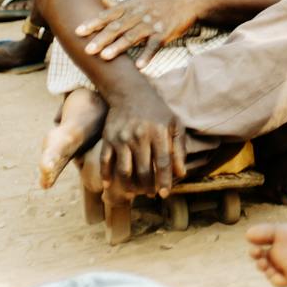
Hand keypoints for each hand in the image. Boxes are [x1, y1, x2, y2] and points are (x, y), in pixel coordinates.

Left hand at [76, 0, 205, 68]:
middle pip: (118, 27)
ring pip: (133, 36)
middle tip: (87, 49)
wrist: (187, 0)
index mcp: (131, 5)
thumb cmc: (159, 0)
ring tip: (105, 57)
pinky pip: (154, 46)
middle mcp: (139, 14)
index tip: (78, 31)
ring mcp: (152, 24)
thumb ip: (119, 4)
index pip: (108, 15)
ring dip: (119, 47)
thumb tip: (100, 1)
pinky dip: (147, 55)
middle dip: (101, 38)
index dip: (93, 23)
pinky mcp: (164, 33)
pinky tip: (138, 66)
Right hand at [99, 81, 184, 197]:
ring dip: (129, 186)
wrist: (130, 92)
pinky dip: (105, 175)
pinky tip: (109, 185)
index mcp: (158, 132)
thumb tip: (181, 173)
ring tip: (134, 192)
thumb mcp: (174, 124)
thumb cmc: (156, 110)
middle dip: (147, 187)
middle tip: (150, 194)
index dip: (164, 180)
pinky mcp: (108, 139)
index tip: (165, 194)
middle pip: (143, 170)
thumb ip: (179, 148)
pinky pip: (105, 161)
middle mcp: (139, 136)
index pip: (163, 162)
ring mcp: (122, 138)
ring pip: (124, 170)